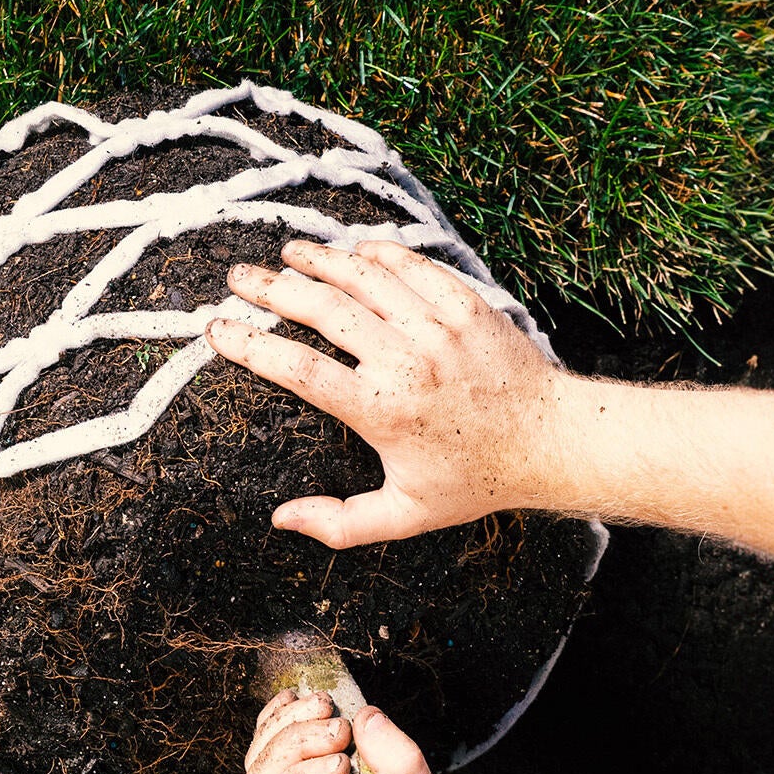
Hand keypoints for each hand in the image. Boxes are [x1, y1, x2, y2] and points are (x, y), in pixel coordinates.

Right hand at [205, 239, 567, 547]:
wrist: (554, 440)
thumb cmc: (475, 480)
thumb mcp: (404, 516)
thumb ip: (340, 523)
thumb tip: (281, 520)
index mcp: (382, 411)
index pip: (299, 370)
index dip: (251, 346)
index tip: (219, 330)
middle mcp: (407, 361)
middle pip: (323, 310)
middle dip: (272, 289)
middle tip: (239, 277)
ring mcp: (439, 327)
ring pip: (365, 277)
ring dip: (320, 260)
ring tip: (287, 253)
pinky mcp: (467, 305)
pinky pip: (412, 266)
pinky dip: (377, 253)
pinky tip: (352, 251)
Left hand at [245, 687, 513, 773]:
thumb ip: (399, 771)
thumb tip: (367, 719)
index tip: (341, 763)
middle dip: (295, 744)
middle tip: (339, 726)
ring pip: (267, 756)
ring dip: (291, 723)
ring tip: (327, 705)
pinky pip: (283, 743)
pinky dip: (288, 716)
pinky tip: (302, 698)